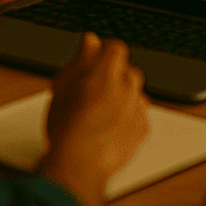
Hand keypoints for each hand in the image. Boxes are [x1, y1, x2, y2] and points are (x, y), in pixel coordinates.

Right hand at [40, 33, 148, 205]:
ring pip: (134, 94)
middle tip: (93, 92)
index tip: (96, 61)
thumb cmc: (67, 127)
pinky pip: (139, 116)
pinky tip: (110, 128)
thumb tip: (90, 41)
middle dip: (114, 77)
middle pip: (127, 71)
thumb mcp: (63, 86)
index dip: (104, 53)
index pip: (116, 48)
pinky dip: (128, 118)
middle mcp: (127, 87)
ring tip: (100, 113)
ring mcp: (137, 109)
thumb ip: (81, 59)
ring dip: (123, 98)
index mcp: (107, 72)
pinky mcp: (142, 130)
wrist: (79, 165)